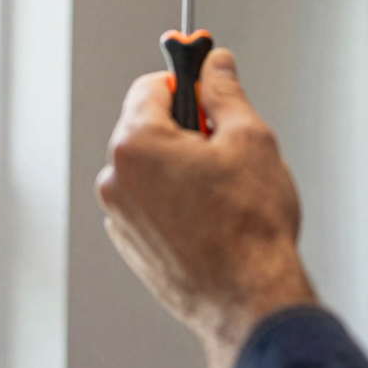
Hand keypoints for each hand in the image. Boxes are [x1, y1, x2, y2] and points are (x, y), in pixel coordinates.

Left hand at [96, 48, 316, 367]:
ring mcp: (120, 218)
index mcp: (136, 144)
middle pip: (147, 127)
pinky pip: (150, 205)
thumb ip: (224, 92)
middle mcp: (116, 180)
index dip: (187, 84)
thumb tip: (215, 65)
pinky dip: (174, 202)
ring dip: (180, 167)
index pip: (151, 86)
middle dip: (185, 129)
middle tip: (226, 149)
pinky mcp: (132, 247)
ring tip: (224, 192)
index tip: (209, 91)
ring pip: (150, 169)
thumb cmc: (250, 227)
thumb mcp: (249, 138)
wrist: (250, 302)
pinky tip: (212, 220)